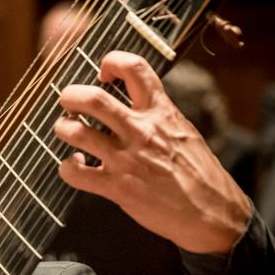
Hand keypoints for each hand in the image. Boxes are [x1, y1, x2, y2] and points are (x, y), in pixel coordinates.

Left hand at [54, 52, 251, 254]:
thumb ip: (158, 115)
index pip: (135, 67)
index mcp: (161, 112)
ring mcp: (126, 159)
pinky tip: (74, 166)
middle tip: (68, 102)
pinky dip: (66, 167)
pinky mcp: (116, 187)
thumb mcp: (183, 131)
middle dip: (70, 95)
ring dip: (62, 128)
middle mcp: (141, 131)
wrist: (212, 213)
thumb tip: (135, 102)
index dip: (112, 61)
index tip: (103, 73)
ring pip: (76, 132)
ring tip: (65, 130)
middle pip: (92, 98)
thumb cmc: (200, 174)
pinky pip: (74, 173)